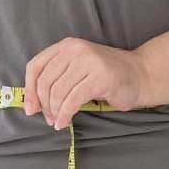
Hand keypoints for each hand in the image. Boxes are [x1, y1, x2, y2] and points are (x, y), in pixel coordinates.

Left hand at [23, 36, 149, 130]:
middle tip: (49, 119)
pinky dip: (66, 114)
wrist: (139, 74)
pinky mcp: (100, 77)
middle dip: (44, 105)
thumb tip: (31, 104)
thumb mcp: (77, 70)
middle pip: (46, 81)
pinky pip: (74, 100)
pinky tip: (65, 122)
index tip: (31, 108)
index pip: (36, 66)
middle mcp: (76, 49)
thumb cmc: (105, 77)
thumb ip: (57, 79)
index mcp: (66, 46)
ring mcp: (89, 61)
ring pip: (58, 91)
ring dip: (55, 112)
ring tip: (58, 122)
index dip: (29, 89)